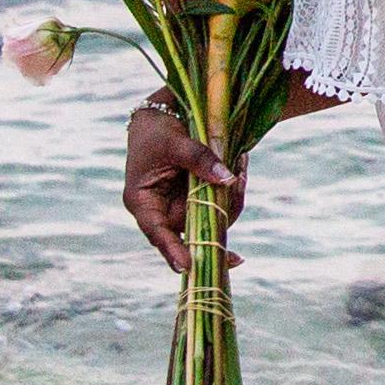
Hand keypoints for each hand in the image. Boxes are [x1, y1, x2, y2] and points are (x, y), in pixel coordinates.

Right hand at [122, 95, 239, 279]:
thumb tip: (226, 179)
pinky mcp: (198, 202)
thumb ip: (199, 159)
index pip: (157, 232)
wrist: (162, 118)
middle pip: (193, 231)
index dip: (173, 250)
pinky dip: (233, 192)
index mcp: (143, 202)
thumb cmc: (157, 132)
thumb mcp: (175, 142)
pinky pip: (220, 208)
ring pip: (212, 222)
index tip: (187, 266)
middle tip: (239, 186)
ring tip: (241, 164)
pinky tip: (241, 168)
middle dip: (220, 218)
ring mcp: (182, 209)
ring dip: (232, 200)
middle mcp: (162, 212)